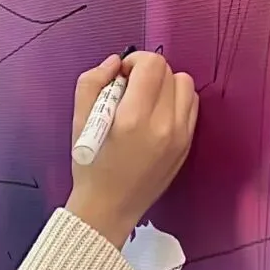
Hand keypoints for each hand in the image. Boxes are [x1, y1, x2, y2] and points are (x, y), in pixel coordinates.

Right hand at [65, 51, 197, 247]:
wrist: (110, 207)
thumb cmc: (90, 165)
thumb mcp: (78, 121)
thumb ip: (91, 83)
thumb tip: (114, 62)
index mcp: (134, 118)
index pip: (152, 65)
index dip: (134, 61)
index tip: (120, 76)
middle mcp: (164, 125)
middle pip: (170, 72)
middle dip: (147, 72)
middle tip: (128, 90)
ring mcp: (181, 136)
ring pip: (186, 86)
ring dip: (165, 84)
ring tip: (145, 101)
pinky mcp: (187, 145)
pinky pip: (191, 106)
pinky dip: (175, 101)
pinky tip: (156, 115)